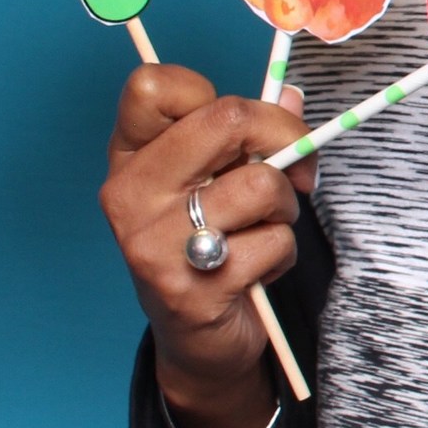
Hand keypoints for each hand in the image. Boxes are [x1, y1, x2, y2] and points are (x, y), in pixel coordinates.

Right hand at [100, 65, 313, 427]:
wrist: (196, 340)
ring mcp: (154, 242)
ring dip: (285, 207)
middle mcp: (130, 194)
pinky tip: (256, 269)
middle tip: (298, 167)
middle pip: (227, 118)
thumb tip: (292, 95)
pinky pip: (272, 242)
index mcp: (129, 157)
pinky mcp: (189, 287)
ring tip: (266, 227)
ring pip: (261, 184)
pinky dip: (282, 253)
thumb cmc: (208, 243)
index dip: (216, 93)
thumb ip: (247, 134)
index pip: (153, 86)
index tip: (244, 123)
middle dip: (285, 136)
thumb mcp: (216, 181)